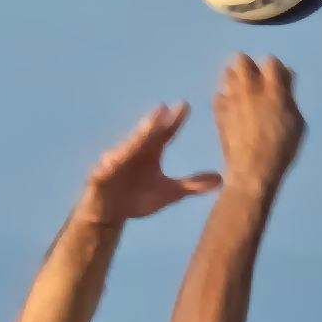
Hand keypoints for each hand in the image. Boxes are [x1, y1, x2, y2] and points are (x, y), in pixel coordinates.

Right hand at [80, 103, 219, 225]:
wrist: (110, 215)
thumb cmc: (138, 198)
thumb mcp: (169, 193)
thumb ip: (192, 185)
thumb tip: (221, 179)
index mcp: (151, 151)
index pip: (165, 133)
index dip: (174, 121)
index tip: (184, 106)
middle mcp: (134, 152)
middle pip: (144, 136)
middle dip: (151, 125)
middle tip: (161, 111)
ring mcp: (116, 162)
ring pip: (123, 151)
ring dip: (130, 143)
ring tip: (140, 137)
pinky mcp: (99, 177)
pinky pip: (103, 171)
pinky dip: (107, 168)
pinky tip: (110, 163)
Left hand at [212, 55, 305, 193]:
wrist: (252, 171)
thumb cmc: (282, 149)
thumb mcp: (297, 123)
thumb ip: (290, 97)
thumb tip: (286, 79)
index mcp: (273, 89)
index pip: (270, 61)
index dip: (274, 69)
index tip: (277, 80)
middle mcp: (249, 88)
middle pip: (242, 60)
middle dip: (249, 67)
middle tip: (255, 82)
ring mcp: (232, 99)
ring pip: (227, 74)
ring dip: (234, 79)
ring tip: (242, 94)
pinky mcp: (219, 112)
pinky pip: (218, 95)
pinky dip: (225, 98)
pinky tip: (232, 110)